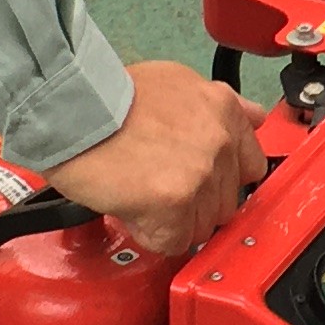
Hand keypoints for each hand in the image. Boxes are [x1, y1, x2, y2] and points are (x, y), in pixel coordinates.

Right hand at [45, 60, 266, 256]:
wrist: (71, 108)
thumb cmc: (109, 96)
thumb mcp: (178, 82)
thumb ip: (221, 105)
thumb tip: (253, 118)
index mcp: (224, 110)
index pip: (250, 167)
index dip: (219, 181)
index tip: (196, 182)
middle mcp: (219, 141)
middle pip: (224, 204)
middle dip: (192, 203)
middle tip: (155, 183)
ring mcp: (200, 174)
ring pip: (201, 228)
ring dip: (171, 221)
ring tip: (140, 191)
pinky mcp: (174, 202)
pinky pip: (173, 242)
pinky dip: (150, 234)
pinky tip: (131, 207)